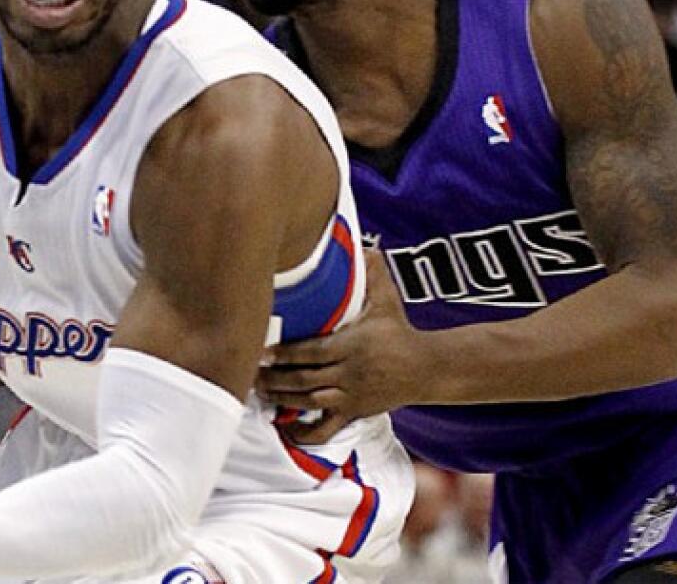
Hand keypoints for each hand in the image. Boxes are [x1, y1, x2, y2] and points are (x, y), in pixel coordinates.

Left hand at [257, 250, 431, 443]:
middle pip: (306, 379)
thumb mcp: (387, 298)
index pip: (313, 352)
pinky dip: (304, 433)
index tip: (262, 352)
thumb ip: (373, 273)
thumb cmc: (399, 329)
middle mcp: (350, 373)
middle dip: (276, 378)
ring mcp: (351, 396)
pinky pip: (326, 429)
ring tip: (260, 391)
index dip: (285, 354)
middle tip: (250, 373)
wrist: (426, 369)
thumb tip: (364, 244)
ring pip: (310, 402)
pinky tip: (284, 428)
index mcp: (353, 345)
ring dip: (282, 399)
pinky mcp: (353, 413)